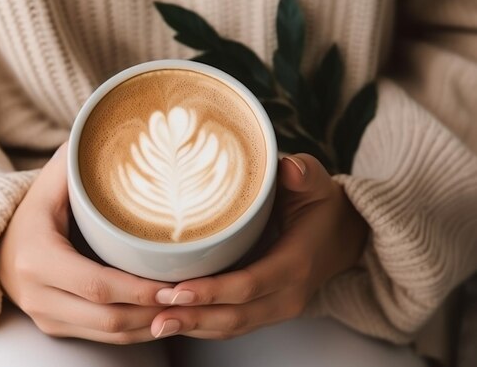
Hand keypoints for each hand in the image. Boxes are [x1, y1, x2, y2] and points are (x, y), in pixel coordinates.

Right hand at [0, 143, 171, 343]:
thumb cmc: (32, 208)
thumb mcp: (49, 182)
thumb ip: (78, 161)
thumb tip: (119, 130)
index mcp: (37, 258)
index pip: (97, 285)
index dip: (139, 289)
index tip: (176, 283)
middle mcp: (37, 295)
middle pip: (107, 318)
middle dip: (154, 312)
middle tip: (192, 297)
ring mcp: (45, 316)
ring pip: (109, 335)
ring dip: (151, 326)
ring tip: (185, 308)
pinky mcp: (54, 326)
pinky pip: (102, 340)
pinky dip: (136, 331)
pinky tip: (162, 315)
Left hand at [149, 154, 368, 338]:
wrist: (344, 238)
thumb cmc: (323, 207)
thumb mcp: (318, 184)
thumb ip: (305, 174)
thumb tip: (289, 168)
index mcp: (295, 265)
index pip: (249, 284)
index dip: (212, 291)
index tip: (177, 290)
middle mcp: (287, 296)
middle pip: (234, 316)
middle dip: (192, 317)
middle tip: (152, 314)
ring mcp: (276, 309)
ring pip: (230, 328)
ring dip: (192, 327)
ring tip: (153, 323)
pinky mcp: (265, 312)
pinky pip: (231, 327)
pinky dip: (201, 327)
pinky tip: (172, 321)